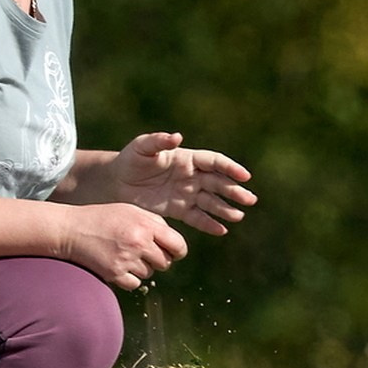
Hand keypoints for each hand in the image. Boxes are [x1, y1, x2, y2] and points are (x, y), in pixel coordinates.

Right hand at [62, 203, 186, 289]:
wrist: (70, 230)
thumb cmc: (102, 219)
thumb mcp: (131, 211)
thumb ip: (155, 223)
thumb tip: (174, 242)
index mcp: (146, 225)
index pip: (178, 245)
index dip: (178, 251)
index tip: (173, 253)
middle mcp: (139, 243)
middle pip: (165, 263)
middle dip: (157, 260)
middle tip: (141, 252)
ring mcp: (127, 259)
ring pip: (149, 274)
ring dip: (140, 268)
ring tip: (123, 254)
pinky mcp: (114, 274)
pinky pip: (135, 284)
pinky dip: (129, 279)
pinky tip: (117, 265)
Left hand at [107, 131, 255, 234]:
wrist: (118, 182)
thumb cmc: (131, 159)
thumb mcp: (142, 147)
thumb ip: (158, 141)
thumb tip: (177, 137)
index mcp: (189, 159)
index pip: (215, 162)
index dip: (230, 168)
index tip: (244, 176)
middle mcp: (193, 176)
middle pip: (219, 184)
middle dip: (234, 191)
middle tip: (250, 199)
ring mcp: (188, 194)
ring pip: (212, 202)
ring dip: (226, 209)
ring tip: (238, 216)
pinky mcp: (180, 210)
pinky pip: (198, 218)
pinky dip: (209, 224)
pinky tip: (222, 230)